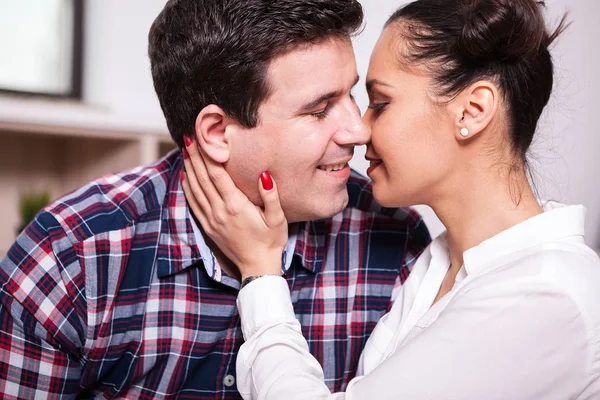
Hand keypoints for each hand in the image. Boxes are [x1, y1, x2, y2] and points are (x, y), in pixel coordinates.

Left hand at [181, 137, 287, 279]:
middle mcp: (220, 211)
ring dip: (189, 169)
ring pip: (195, 189)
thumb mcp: (278, 218)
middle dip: (194, 156)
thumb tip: (265, 174)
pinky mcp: (208, 227)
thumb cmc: (271, 241)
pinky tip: (185, 178)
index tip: (200, 138)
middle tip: (187, 137)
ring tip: (185, 152)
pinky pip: (194, 204)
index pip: (216, 174)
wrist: (258, 267)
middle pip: (202, 178)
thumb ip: (271, 196)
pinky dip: (187, 189)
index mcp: (236, 205)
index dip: (207, 155)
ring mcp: (212, 219)